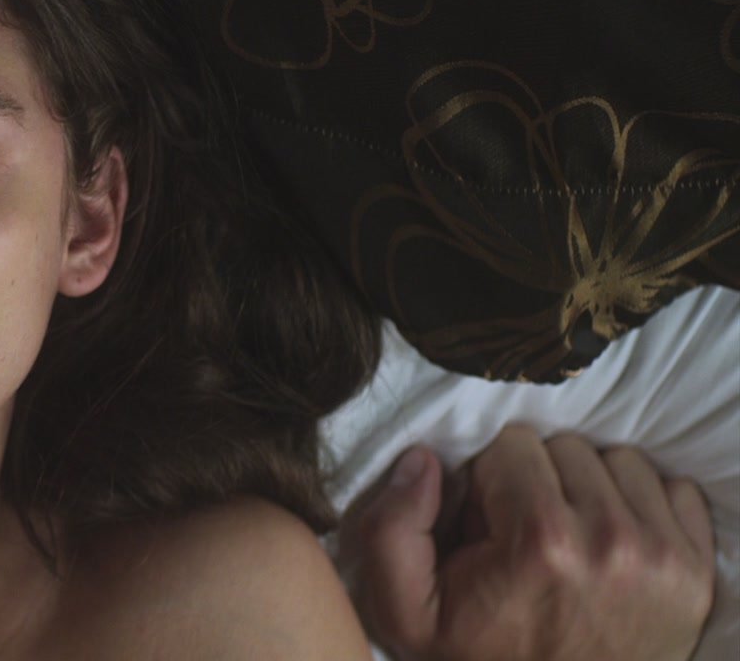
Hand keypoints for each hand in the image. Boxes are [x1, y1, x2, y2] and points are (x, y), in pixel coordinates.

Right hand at [335, 424, 716, 660]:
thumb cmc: (480, 656)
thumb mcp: (407, 612)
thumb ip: (392, 531)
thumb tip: (423, 459)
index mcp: (538, 540)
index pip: (512, 445)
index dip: (489, 481)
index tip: (488, 525)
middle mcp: (610, 538)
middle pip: (568, 448)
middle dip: (539, 481)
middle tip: (524, 533)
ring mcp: (662, 553)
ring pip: (619, 462)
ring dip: (590, 489)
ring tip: (568, 536)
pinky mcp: (694, 568)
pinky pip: (674, 490)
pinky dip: (642, 506)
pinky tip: (611, 542)